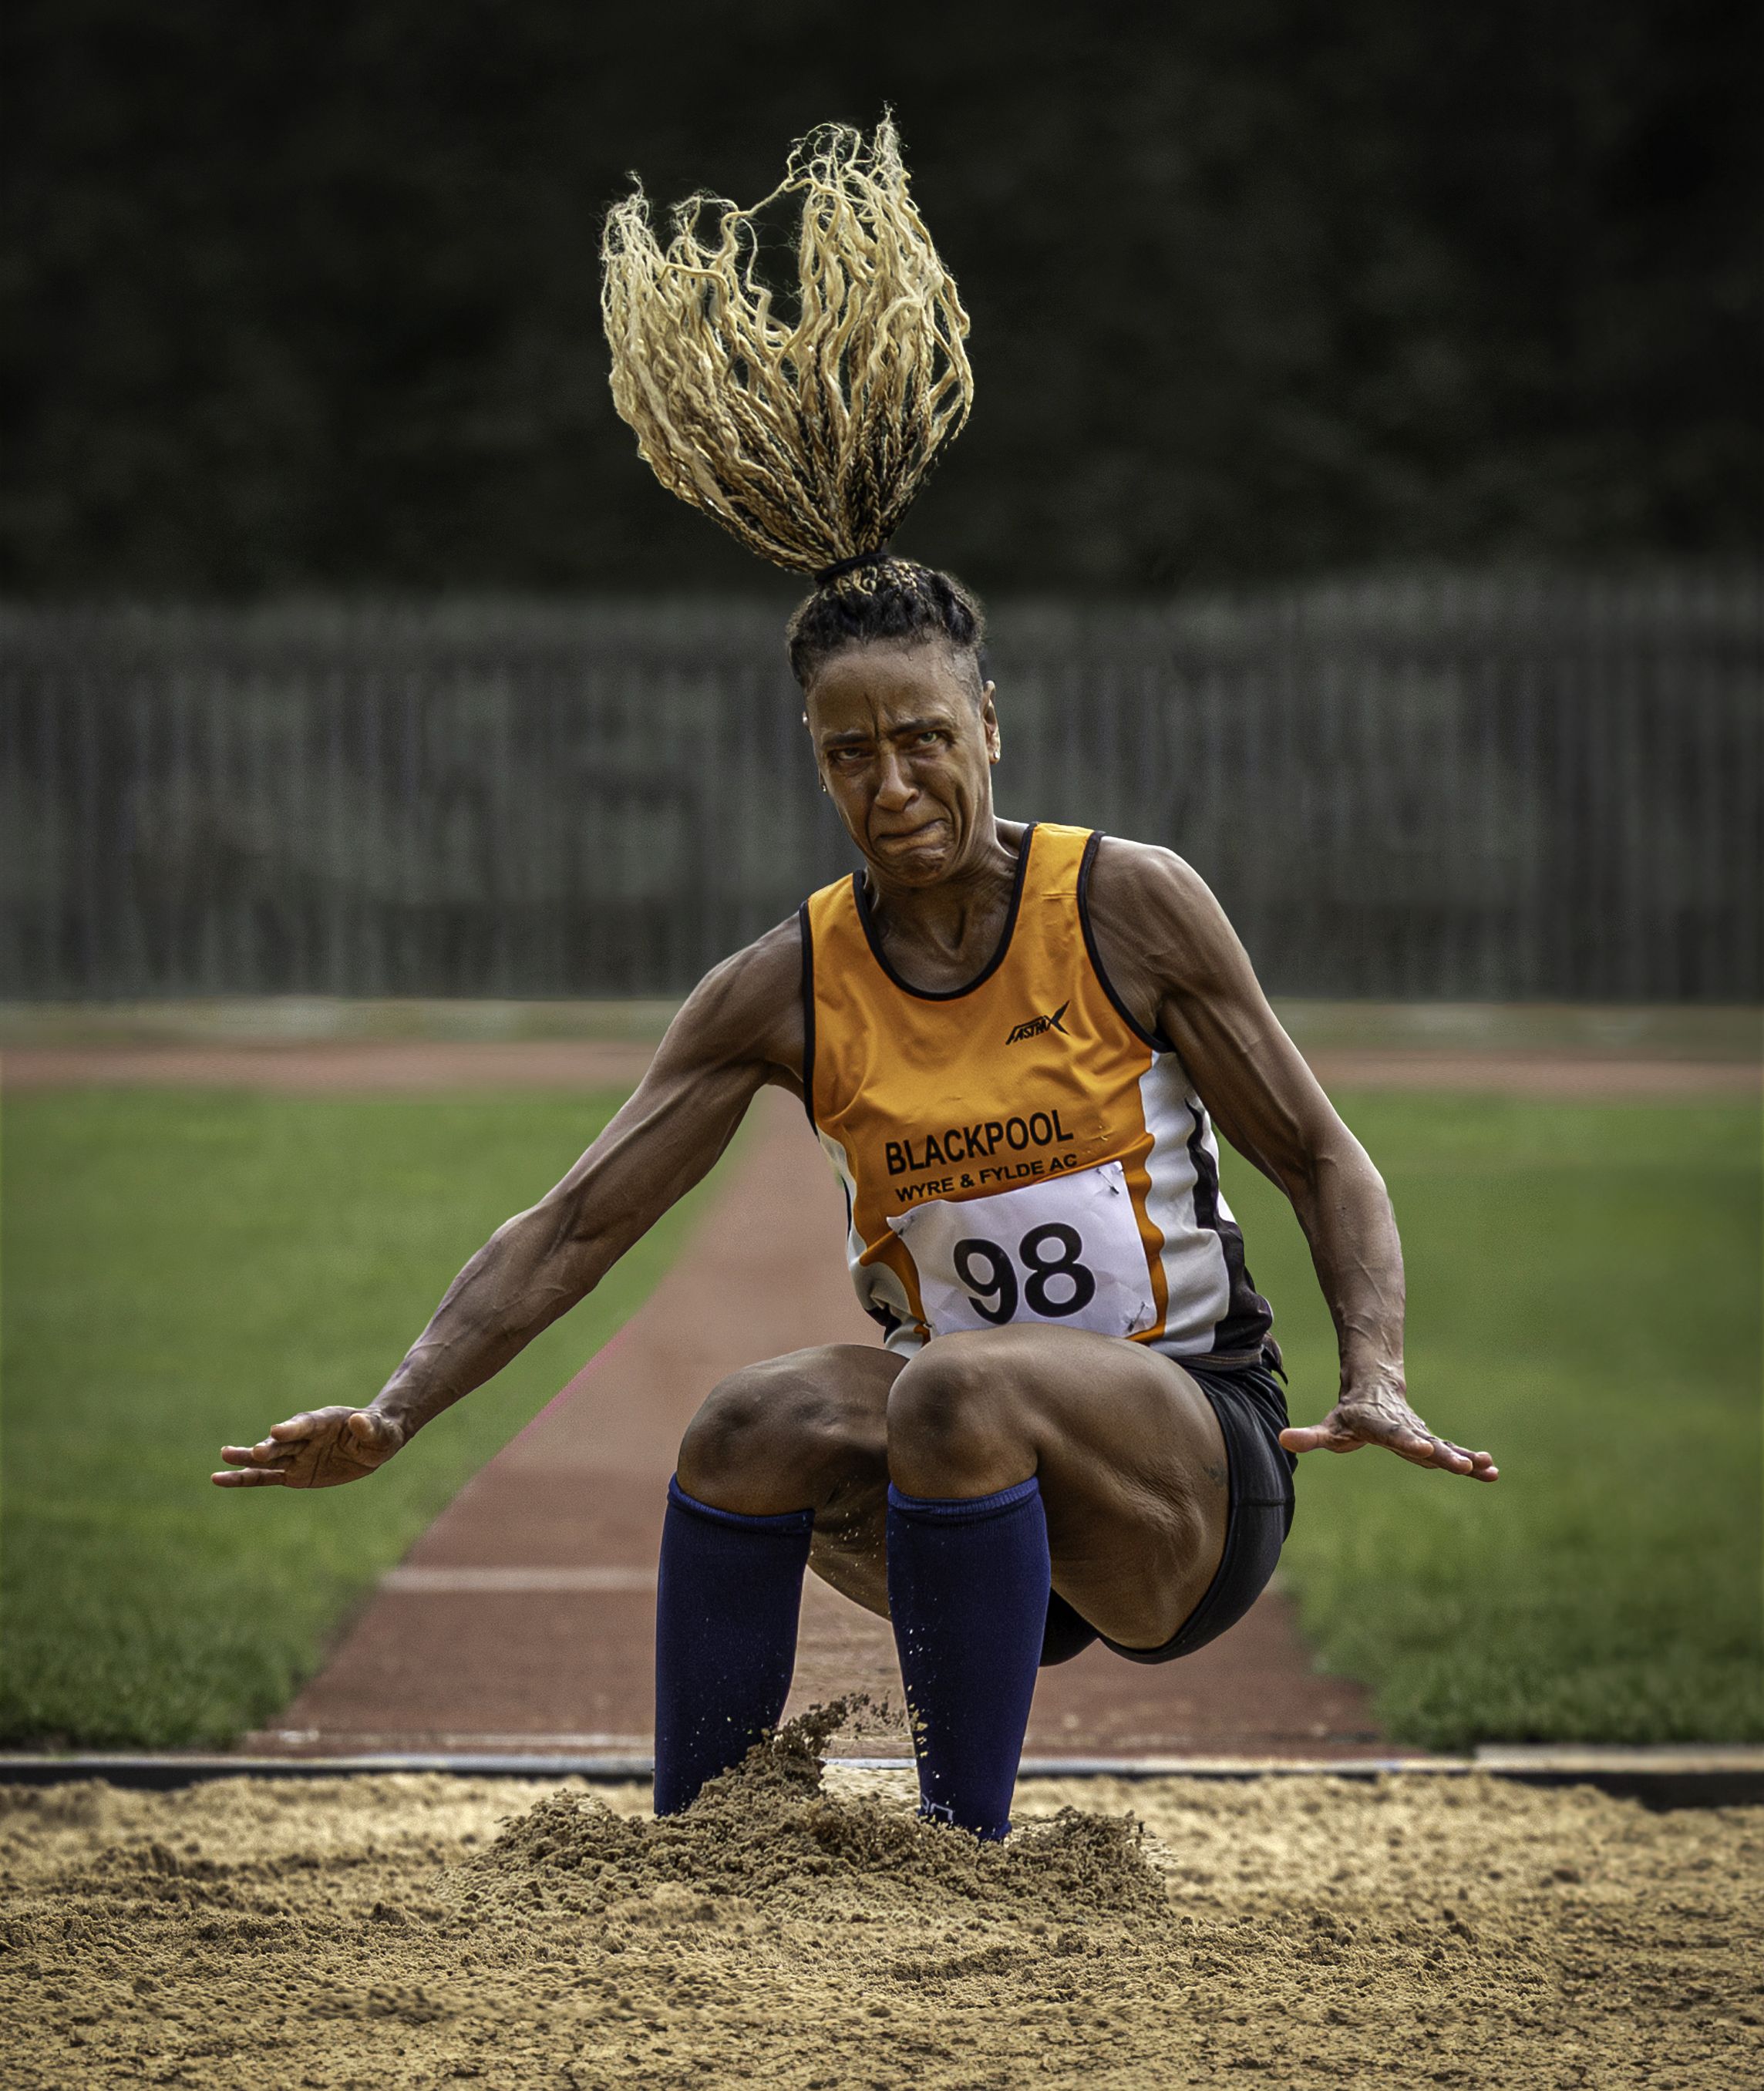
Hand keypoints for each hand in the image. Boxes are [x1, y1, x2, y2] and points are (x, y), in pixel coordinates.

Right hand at [211, 1407, 404, 1489]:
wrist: (373, 1443)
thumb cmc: (380, 1433)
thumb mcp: (381, 1432)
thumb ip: (370, 1427)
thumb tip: (359, 1420)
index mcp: (325, 1421)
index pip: (306, 1424)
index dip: (292, 1427)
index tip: (277, 1430)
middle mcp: (305, 1437)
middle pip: (283, 1442)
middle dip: (270, 1447)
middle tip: (255, 1452)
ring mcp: (296, 1455)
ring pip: (267, 1459)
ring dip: (246, 1459)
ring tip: (223, 1456)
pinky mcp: (292, 1473)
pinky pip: (264, 1477)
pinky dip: (243, 1479)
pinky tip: (219, 1478)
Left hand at [1279, 1385, 1497, 1481]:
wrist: (1376, 1389)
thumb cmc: (1349, 1415)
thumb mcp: (1329, 1426)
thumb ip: (1310, 1436)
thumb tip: (1283, 1440)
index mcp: (1380, 1426)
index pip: (1393, 1435)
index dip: (1407, 1441)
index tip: (1425, 1446)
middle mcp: (1405, 1430)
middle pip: (1426, 1443)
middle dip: (1445, 1455)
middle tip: (1462, 1465)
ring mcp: (1421, 1436)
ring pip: (1445, 1448)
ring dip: (1466, 1460)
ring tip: (1488, 1469)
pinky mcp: (1432, 1443)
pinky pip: (1453, 1453)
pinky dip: (1471, 1462)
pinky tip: (1491, 1472)